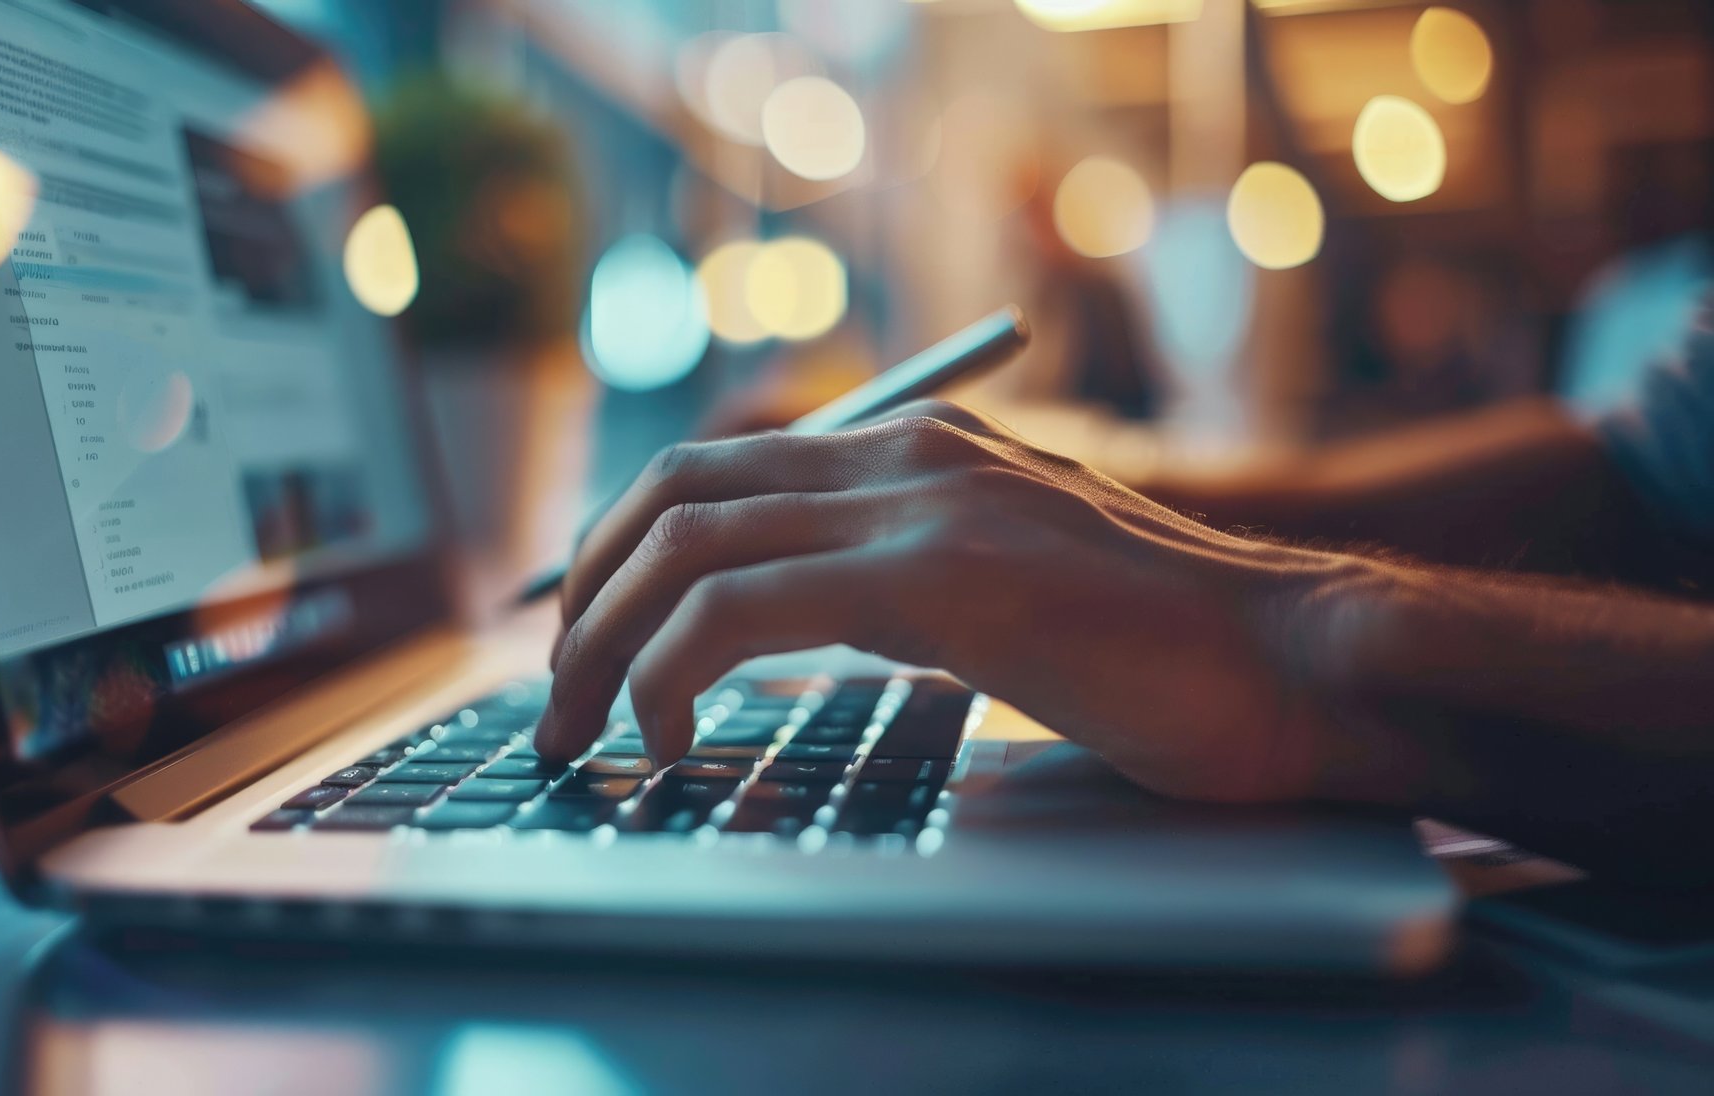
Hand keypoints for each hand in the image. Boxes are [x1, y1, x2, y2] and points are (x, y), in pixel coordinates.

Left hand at [534, 402, 1371, 803]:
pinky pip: (741, 607)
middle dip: (588, 594)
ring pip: (687, 542)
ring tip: (584, 729)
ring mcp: (925, 505)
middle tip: (562, 694)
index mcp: (923, 451)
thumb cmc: (1172, 656)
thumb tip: (815, 627)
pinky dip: (668, 671)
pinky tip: (669, 736)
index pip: (721, 471)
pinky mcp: (940, 578)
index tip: (593, 640)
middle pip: (676, 491)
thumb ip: (915, 584)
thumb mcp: (1014, 594)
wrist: (1301, 662)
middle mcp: (910, 454)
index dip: (626, 551)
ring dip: (603, 640)